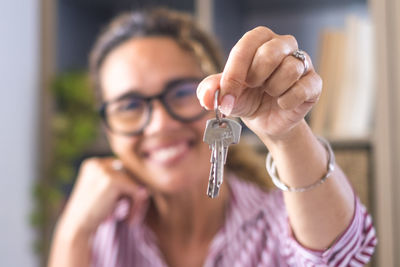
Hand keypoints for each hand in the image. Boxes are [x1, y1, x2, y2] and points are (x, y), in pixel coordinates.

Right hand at [57, 158, 148, 236]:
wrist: (76, 228)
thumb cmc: (91, 213)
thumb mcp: (102, 191)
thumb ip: (117, 181)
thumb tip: (145, 184)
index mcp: (92, 163)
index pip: (122, 168)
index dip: (128, 186)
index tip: (128, 204)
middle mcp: (97, 163)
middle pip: (129, 173)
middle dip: (134, 191)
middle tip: (133, 211)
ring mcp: (104, 170)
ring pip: (134, 181)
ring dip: (137, 200)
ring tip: (131, 217)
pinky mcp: (112, 180)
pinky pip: (137, 190)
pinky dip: (137, 205)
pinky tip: (130, 219)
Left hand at [197, 26, 321, 140]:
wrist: (266, 120)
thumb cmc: (245, 98)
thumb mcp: (225, 94)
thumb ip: (211, 90)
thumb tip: (207, 98)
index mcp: (259, 41)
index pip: (247, 45)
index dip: (235, 72)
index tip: (227, 95)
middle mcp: (283, 45)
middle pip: (272, 51)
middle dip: (256, 76)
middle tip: (253, 87)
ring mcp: (302, 63)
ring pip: (290, 69)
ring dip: (273, 89)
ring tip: (269, 94)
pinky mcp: (314, 83)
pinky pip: (303, 88)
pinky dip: (287, 101)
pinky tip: (282, 103)